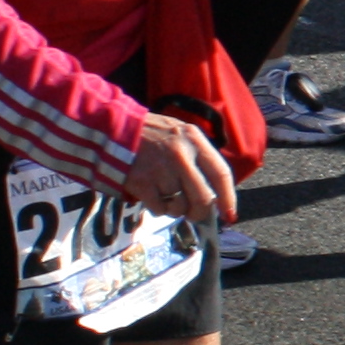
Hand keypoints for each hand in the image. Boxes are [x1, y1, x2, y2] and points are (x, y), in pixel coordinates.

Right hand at [121, 116, 238, 228]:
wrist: (115, 129)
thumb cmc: (153, 134)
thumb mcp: (181, 135)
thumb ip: (199, 158)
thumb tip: (216, 196)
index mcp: (195, 141)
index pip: (221, 174)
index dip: (228, 198)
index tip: (229, 215)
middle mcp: (181, 155)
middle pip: (203, 198)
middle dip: (200, 212)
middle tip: (194, 215)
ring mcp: (161, 169)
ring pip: (180, 206)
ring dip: (175, 209)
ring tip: (166, 196)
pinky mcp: (142, 182)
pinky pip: (159, 208)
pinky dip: (158, 209)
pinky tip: (152, 196)